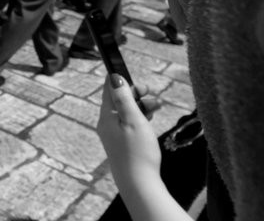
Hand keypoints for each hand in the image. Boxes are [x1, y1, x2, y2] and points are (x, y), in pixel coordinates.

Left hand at [97, 74, 161, 191]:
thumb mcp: (133, 120)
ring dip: (141, 107)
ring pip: (125, 113)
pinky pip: (128, 125)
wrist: (139, 185)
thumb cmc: (138, 152)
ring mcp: (112, 135)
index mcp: (106, 116)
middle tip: (153, 96)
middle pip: (118, 101)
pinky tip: (150, 121)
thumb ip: (124, 98)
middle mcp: (106, 124)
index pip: (110, 90)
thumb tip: (114, 77)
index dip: (125, 82)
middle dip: (137, 95)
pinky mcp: (120, 144)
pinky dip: (139, 119)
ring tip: (158, 107)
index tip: (143, 85)